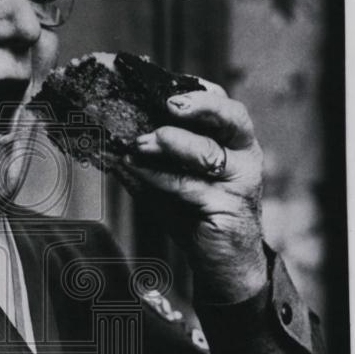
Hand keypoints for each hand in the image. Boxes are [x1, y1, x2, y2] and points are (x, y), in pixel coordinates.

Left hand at [115, 79, 266, 302]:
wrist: (222, 263)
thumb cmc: (198, 214)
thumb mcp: (172, 178)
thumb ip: (150, 157)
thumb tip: (109, 138)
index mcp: (235, 142)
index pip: (225, 106)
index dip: (201, 93)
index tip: (170, 90)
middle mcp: (245, 156)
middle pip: (233, 118)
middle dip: (200, 107)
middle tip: (167, 106)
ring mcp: (240, 183)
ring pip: (207, 153)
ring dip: (169, 145)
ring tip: (138, 144)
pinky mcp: (227, 209)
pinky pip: (189, 187)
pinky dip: (158, 177)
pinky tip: (135, 169)